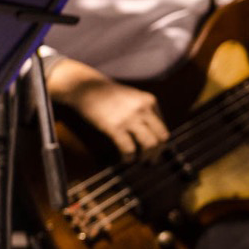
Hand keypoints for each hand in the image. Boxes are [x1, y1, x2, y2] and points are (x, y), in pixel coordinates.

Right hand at [48, 57, 168, 157]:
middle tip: (151, 161)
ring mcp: (129, 119)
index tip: (154, 150)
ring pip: (149, 144)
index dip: (160, 142)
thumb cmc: (105, 93)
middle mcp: (143, 109)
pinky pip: (129, 149)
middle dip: (157, 152)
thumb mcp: (131, 97)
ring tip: (140, 162)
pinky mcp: (115, 127)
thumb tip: (148, 132)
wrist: (85, 87)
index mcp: (149, 101)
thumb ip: (142, 110)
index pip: (163, 127)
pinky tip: (125, 160)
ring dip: (146, 157)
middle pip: (161, 138)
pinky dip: (129, 158)